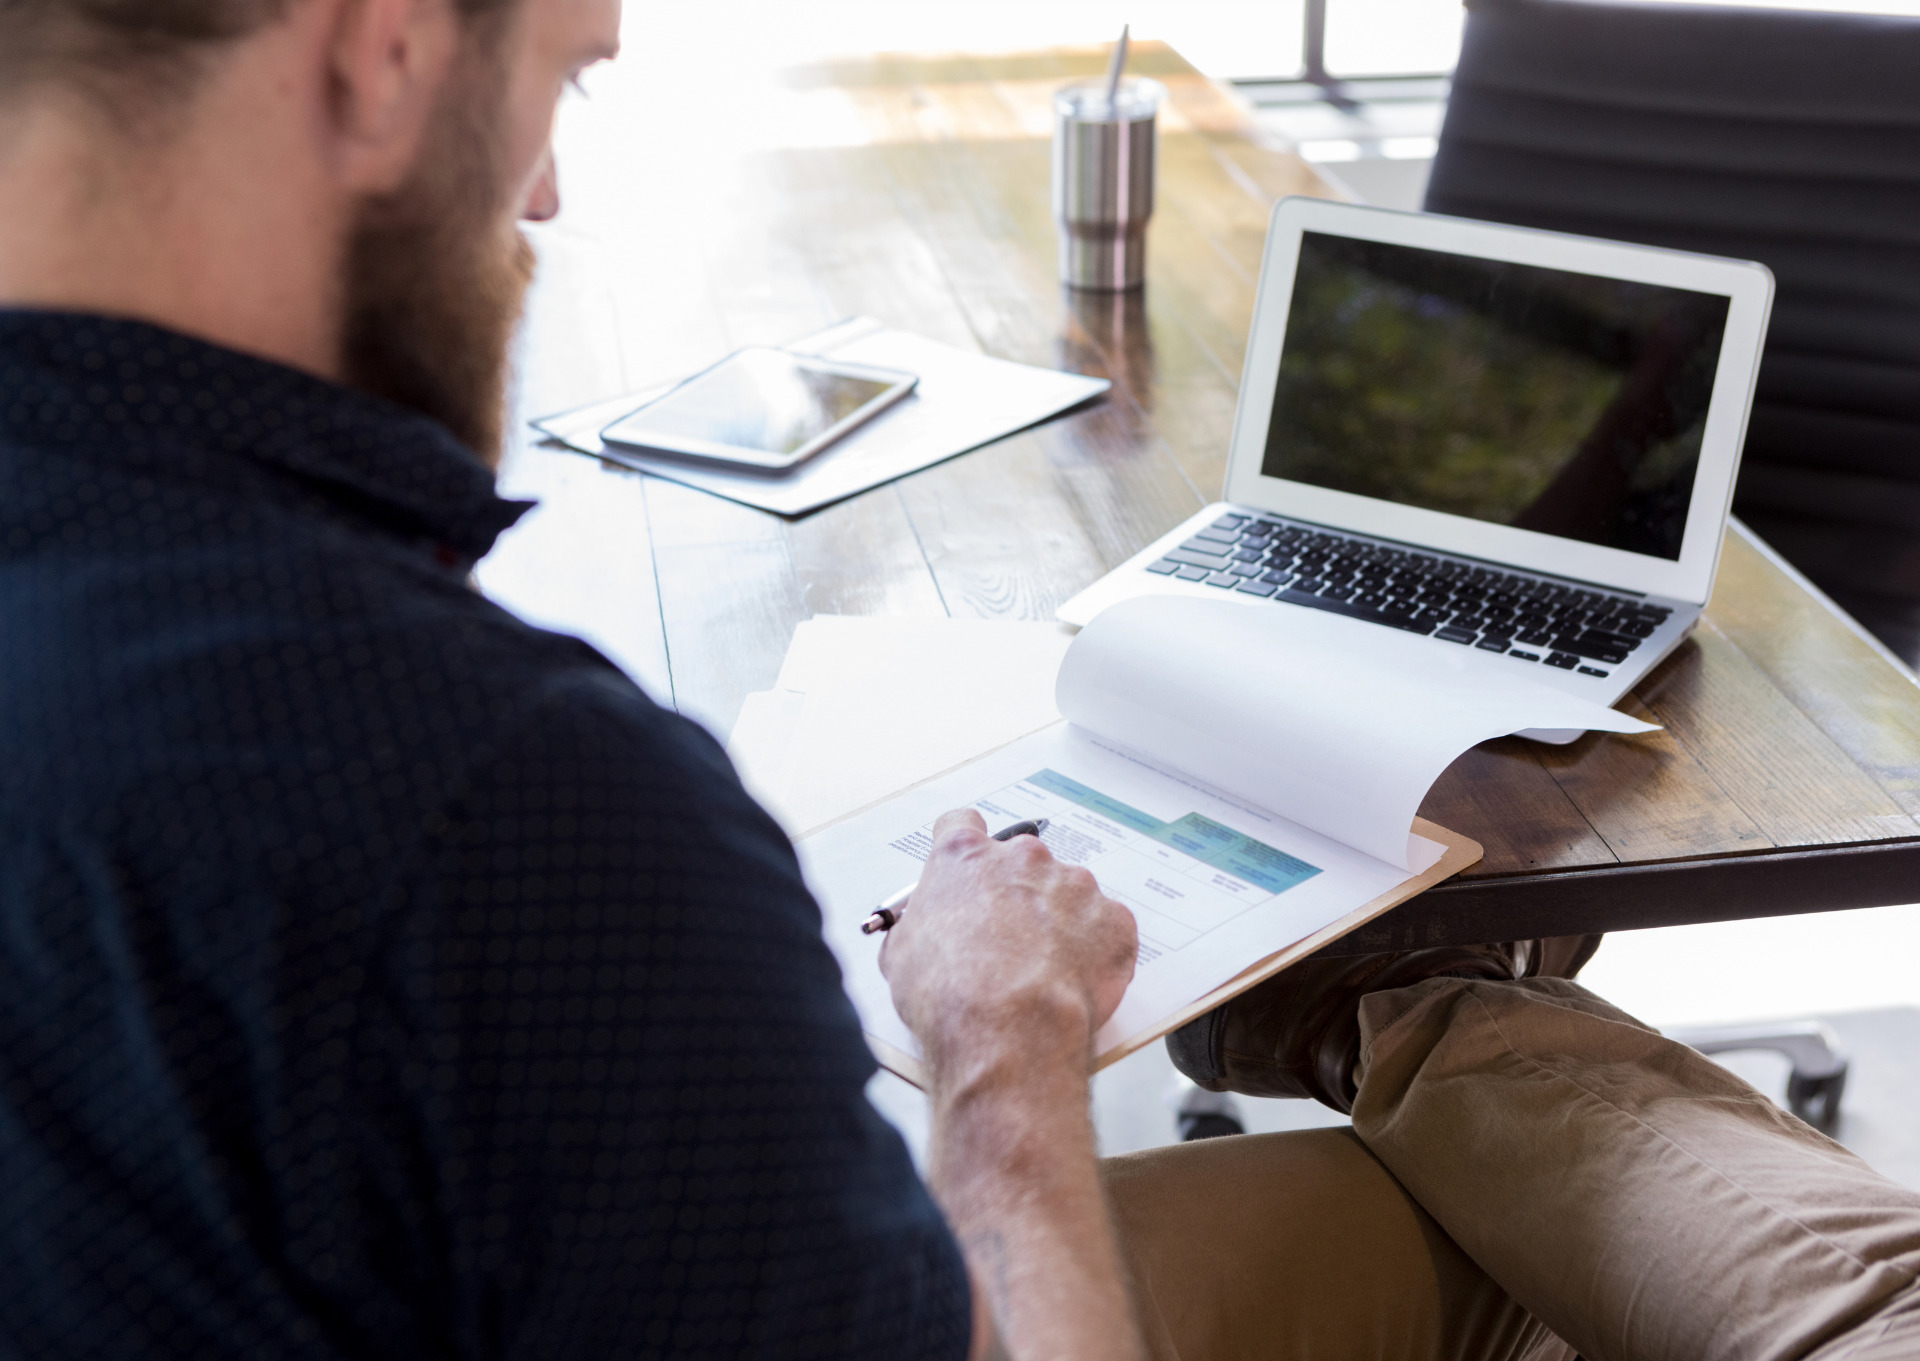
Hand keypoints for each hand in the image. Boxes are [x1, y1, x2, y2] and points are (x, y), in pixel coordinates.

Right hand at [880, 810, 1137, 1082]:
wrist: (1008, 1032)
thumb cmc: (952, 996)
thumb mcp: (902, 955)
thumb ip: (918, 927)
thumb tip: (922, 935)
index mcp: (966, 856)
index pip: (961, 826)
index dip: (962, 853)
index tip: (967, 875)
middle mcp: (1023, 858)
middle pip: (1020, 863)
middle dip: (1015, 895)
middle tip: (1007, 942)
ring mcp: (1074, 885)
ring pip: (1066, 895)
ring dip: (1057, 922)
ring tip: (1041, 973)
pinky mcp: (1112, 919)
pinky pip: (1104, 928)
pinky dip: (1093, 951)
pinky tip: (1072, 982)